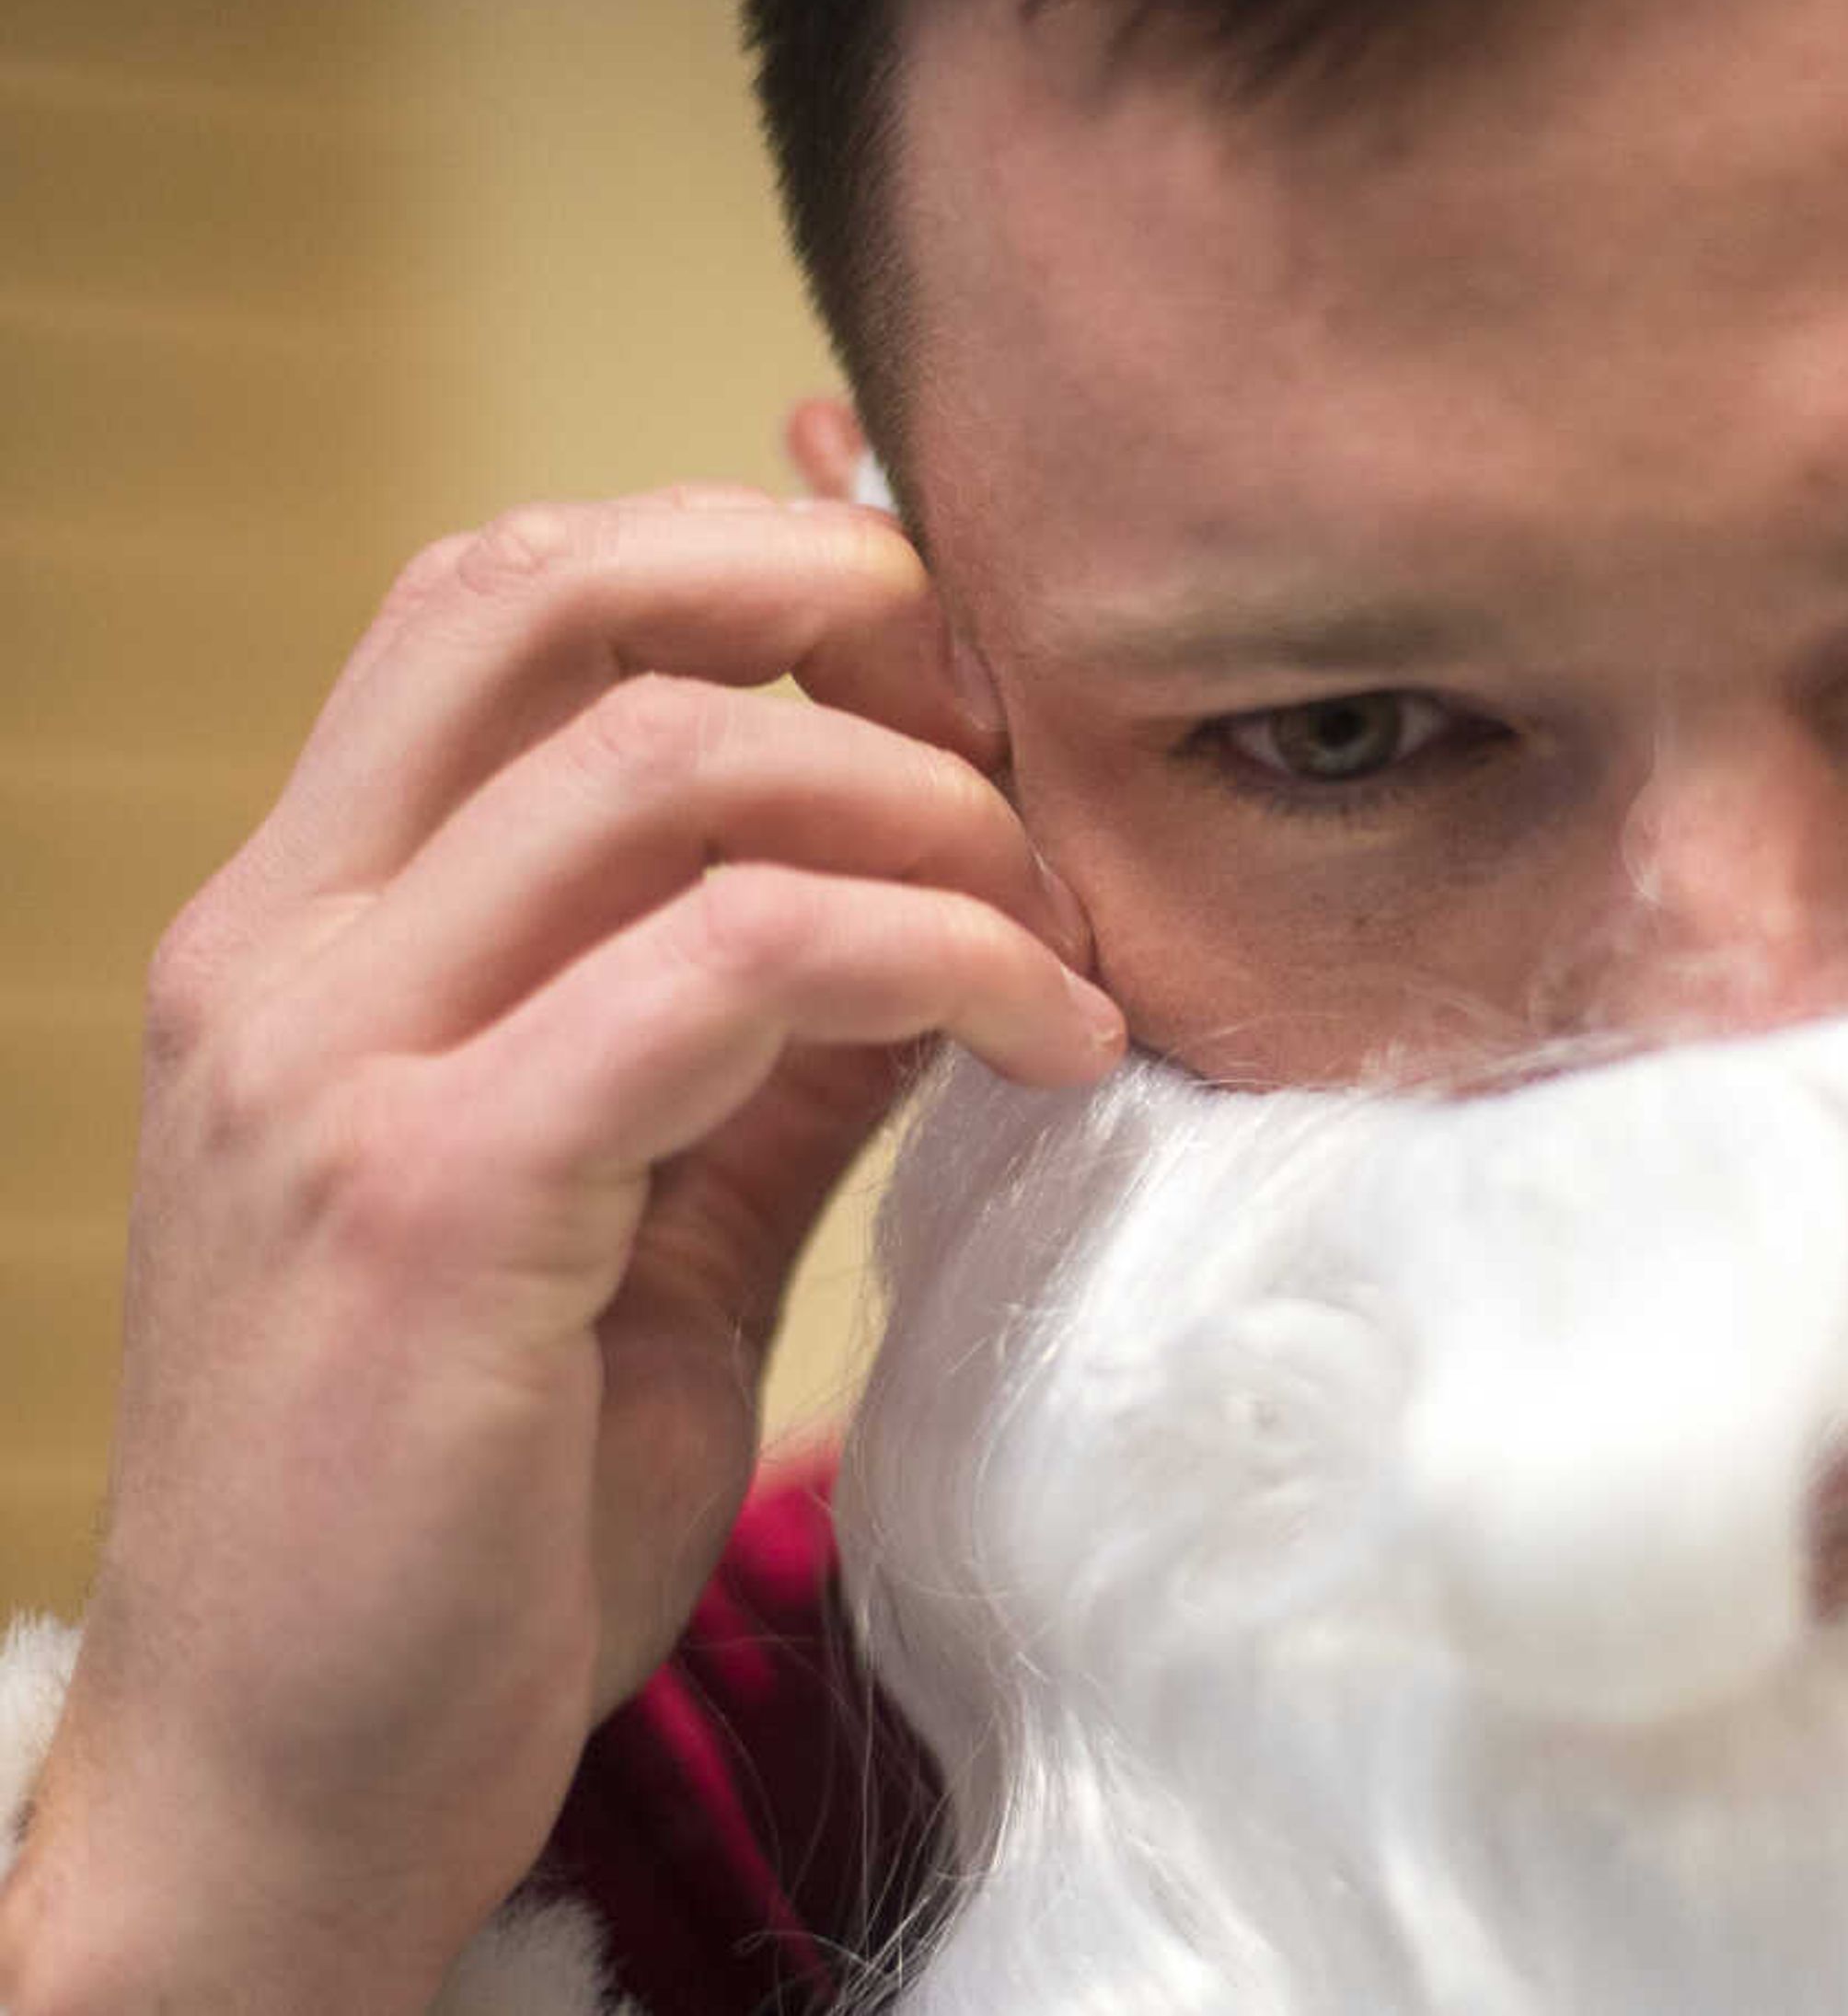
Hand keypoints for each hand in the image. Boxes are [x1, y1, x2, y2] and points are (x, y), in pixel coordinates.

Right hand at [0, 489, 1123, 2011]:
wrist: (300, 1783)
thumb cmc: (465, 1511)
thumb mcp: (634, 1216)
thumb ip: (761, 1039)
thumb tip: (949, 889)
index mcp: (304, 932)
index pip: (504, 601)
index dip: (750, 569)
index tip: (955, 680)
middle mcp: (279, 955)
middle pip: (546, 590)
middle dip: (828, 599)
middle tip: (1017, 739)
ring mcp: (329, 1065)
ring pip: (669, 764)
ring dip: (930, 813)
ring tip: (1062, 933)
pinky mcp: (430, 1198)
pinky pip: (733, 963)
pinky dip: (939, 958)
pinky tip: (1052, 1040)